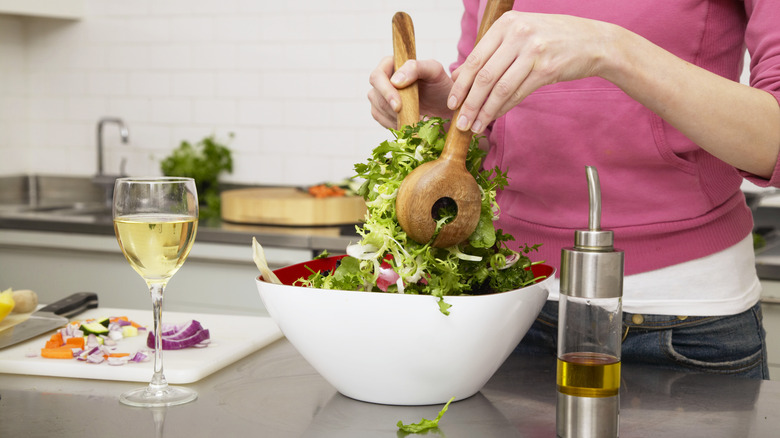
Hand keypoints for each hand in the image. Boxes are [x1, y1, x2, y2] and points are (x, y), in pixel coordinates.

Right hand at [368, 56, 453, 128]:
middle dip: (390, 108)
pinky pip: (381, 121)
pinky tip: (409, 124)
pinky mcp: (383, 113)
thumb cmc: (440, 86)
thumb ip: (416, 68)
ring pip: (377, 109)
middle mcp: (383, 80)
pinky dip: (395, 125)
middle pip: (374, 94)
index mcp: (391, 64)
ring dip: (395, 117)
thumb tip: (395, 80)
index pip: (377, 76)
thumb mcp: (434, 71)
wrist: (445, 108)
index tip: (398, 105)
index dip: (385, 90)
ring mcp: (380, 97)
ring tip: (415, 119)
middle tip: (407, 118)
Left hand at [448, 12, 616, 132]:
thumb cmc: (551, 39)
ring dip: (485, 111)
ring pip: (500, 88)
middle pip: (485, 75)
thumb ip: (489, 53)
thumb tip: (457, 72)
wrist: (593, 41)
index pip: (475, 58)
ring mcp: (533, 50)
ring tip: (475, 126)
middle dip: (469, 103)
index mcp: (506, 23)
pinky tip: (494, 118)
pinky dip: (503, 109)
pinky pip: (518, 93)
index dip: (461, 84)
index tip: (452, 103)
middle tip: (460, 122)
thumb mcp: (518, 36)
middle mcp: (518, 33)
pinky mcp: (546, 68)